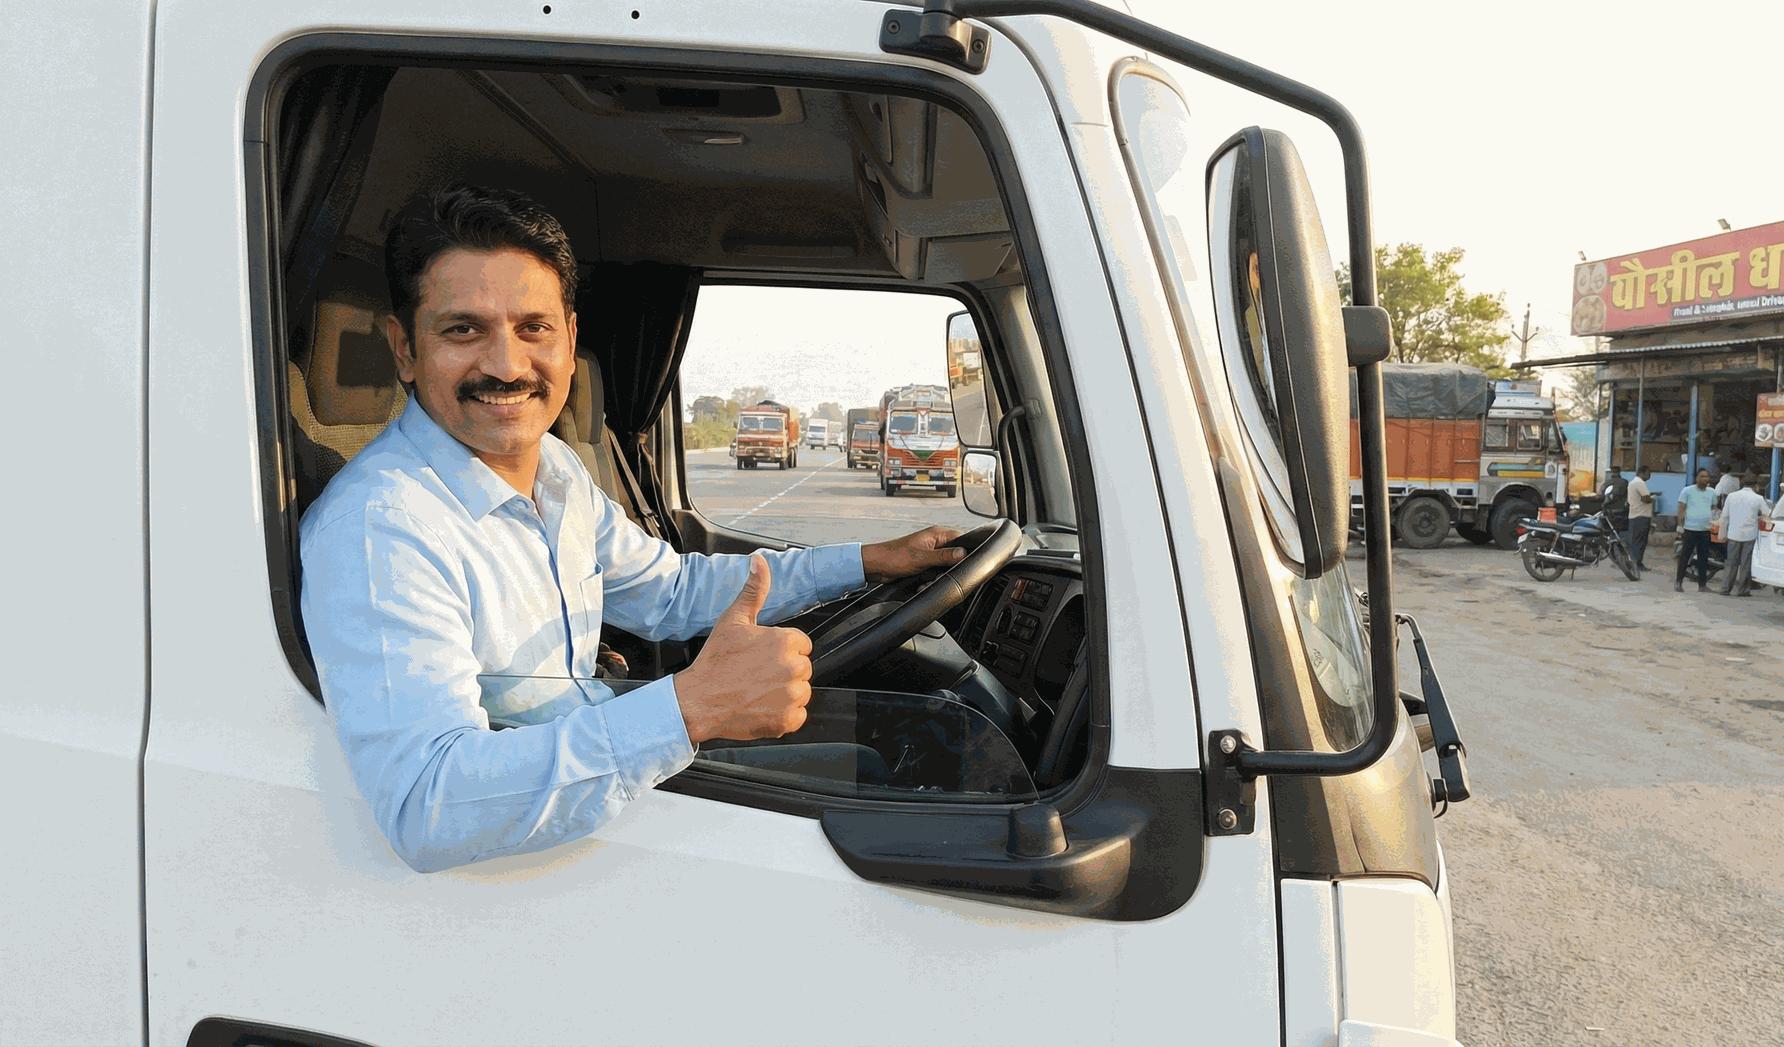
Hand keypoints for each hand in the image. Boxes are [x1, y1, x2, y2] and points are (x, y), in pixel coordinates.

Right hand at [673, 555, 812, 743]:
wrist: (698, 701)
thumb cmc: (715, 662)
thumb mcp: (733, 620)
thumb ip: (753, 591)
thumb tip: (759, 561)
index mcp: (786, 641)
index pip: (801, 645)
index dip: (781, 651)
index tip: (761, 658)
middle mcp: (794, 668)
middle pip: (802, 669)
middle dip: (784, 671)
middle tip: (756, 675)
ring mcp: (793, 696)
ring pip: (801, 692)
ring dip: (785, 693)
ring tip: (757, 691)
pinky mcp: (789, 720)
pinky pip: (798, 715)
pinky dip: (783, 715)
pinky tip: (761, 707)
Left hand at [860, 525, 966, 581]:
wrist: (876, 566)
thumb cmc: (893, 557)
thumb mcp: (922, 558)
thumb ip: (943, 556)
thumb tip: (963, 553)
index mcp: (936, 535)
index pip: (960, 538)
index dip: (965, 550)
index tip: (963, 562)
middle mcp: (934, 542)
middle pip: (954, 555)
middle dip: (949, 568)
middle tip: (939, 574)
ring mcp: (929, 553)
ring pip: (944, 567)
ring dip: (937, 576)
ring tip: (927, 580)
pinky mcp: (923, 564)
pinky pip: (934, 573)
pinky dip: (930, 580)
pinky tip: (922, 583)